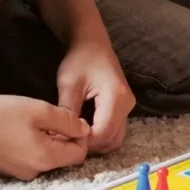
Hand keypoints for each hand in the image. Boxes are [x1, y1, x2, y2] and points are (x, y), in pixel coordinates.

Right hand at [0, 83, 89, 179]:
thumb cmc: (0, 114)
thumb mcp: (41, 110)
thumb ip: (68, 121)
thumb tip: (84, 130)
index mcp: (46, 159)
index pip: (79, 154)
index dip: (80, 135)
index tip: (70, 119)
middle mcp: (34, 172)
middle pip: (62, 157)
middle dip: (63, 138)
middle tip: (49, 117)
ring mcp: (17, 173)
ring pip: (44, 157)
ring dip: (45, 140)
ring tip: (30, 121)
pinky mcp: (4, 169)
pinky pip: (27, 158)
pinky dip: (29, 145)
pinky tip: (15, 129)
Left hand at [56, 36, 133, 153]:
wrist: (92, 44)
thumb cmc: (80, 60)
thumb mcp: (69, 84)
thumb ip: (67, 112)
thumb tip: (60, 137)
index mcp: (116, 98)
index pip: (103, 133)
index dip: (83, 141)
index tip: (63, 139)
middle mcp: (127, 105)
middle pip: (111, 139)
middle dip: (89, 145)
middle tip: (67, 140)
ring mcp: (128, 107)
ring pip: (115, 138)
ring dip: (96, 143)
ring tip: (74, 136)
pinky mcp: (124, 108)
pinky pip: (115, 130)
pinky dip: (100, 136)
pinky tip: (83, 130)